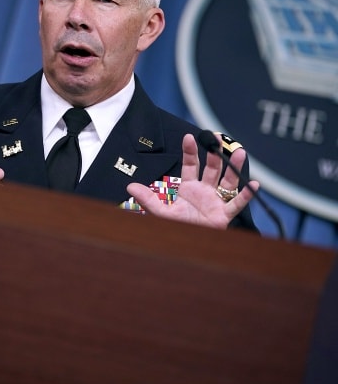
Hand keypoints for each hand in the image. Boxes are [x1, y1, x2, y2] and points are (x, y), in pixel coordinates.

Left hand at [126, 133, 257, 228]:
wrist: (185, 247)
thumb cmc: (175, 227)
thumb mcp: (160, 212)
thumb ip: (147, 198)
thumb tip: (129, 186)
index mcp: (189, 188)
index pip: (190, 164)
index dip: (190, 151)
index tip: (189, 136)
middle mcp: (205, 191)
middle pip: (212, 168)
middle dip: (215, 153)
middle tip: (217, 137)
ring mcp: (216, 201)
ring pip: (228, 181)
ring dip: (234, 167)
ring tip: (240, 152)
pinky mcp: (224, 215)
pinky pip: (237, 203)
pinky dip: (247, 195)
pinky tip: (254, 184)